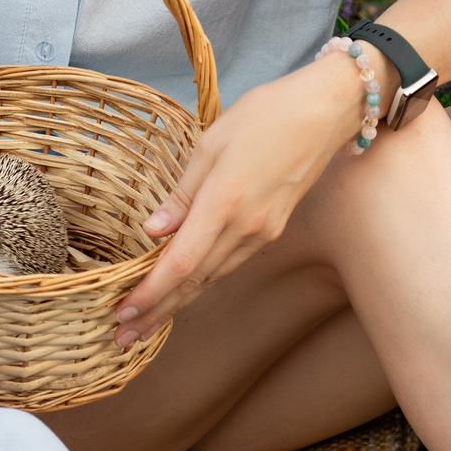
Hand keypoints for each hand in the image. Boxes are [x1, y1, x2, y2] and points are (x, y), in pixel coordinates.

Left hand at [113, 57, 368, 341]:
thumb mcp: (212, 142)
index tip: (123, 313)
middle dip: (157, 312)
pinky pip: (229, 264)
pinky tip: (184, 289)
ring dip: (177, 302)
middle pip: (195, 282)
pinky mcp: (272, 229)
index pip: (181, 264)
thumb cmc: (267, 115)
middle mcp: (246, 228)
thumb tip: (153, 231)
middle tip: (123, 337)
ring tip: (146, 322)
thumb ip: (182, 192)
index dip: (151, 293)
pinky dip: (202, 282)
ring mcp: (262, 232)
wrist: (327, 113)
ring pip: (212, 278)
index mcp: (225, 203)